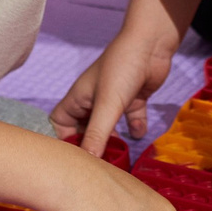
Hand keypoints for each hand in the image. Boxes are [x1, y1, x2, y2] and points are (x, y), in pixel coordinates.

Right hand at [51, 7, 180, 156]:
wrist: (152, 44)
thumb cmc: (122, 68)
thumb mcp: (107, 104)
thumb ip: (97, 134)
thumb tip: (87, 163)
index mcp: (78, 99)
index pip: (59, 124)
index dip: (64, 141)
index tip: (75, 160)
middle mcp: (92, 100)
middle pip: (84, 130)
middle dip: (91, 146)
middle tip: (99, 166)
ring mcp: (113, 100)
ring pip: (108, 127)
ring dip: (113, 140)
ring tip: (118, 158)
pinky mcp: (132, 99)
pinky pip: (130, 119)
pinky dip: (134, 127)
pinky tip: (139, 132)